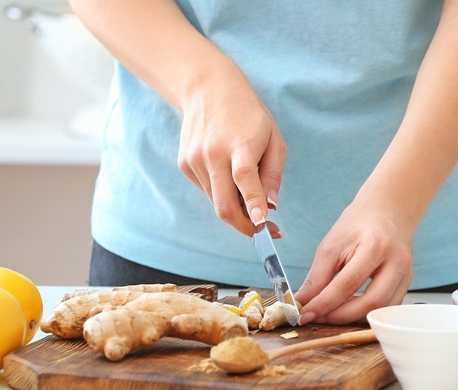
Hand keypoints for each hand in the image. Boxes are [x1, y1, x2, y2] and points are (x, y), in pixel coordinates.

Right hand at [177, 74, 285, 235]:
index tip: (262, 224)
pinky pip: (207, 190)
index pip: (245, 178)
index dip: (253, 203)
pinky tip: (227, 172)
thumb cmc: (248, 115)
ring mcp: (195, 160)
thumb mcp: (273, 138)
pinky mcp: (185, 164)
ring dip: (234, 208)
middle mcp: (213, 154)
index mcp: (240, 144)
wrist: (207, 89)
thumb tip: (271, 206)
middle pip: (224, 204)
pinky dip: (221, 192)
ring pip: (216, 201)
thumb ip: (272, 173)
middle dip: (244, 226)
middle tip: (263, 231)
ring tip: (248, 194)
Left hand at [294, 202, 412, 323]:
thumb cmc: (358, 224)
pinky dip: (365, 313)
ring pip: (380, 310)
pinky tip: (347, 310)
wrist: (387, 211)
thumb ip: (317, 277)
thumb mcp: (331, 245)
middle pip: (370, 303)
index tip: (305, 315)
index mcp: (375, 246)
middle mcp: (396, 262)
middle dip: (340, 316)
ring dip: (352, 318)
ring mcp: (405, 274)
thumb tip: (302, 302)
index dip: (324, 304)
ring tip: (329, 315)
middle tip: (317, 317)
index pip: (347, 284)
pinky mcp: (406, 283)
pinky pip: (386, 308)